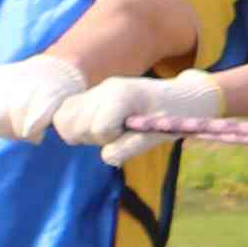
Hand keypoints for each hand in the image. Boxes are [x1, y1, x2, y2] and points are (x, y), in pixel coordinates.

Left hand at [0, 52, 87, 153]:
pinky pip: (35, 122)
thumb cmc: (27, 97)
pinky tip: (40, 129)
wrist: (63, 71)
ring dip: (24, 134)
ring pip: (17, 120)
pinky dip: (36, 131)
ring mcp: (29, 83)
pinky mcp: (50, 92)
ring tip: (31, 132)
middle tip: (19, 132)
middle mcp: (7, 78)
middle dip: (7, 132)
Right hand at [55, 70, 226, 166]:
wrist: (183, 97)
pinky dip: (76, 125)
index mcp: (121, 95)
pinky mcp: (93, 95)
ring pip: (64, 119)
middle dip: (91, 137)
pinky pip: (67, 113)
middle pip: (72, 124)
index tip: (130, 133)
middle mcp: (104, 89)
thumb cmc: (175, 115)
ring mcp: (97, 90)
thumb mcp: (158, 134)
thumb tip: (106, 157)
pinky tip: (98, 128)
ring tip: (108, 131)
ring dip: (81, 132)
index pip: (97, 128)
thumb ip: (131, 146)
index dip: (110, 139)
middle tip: (118, 133)